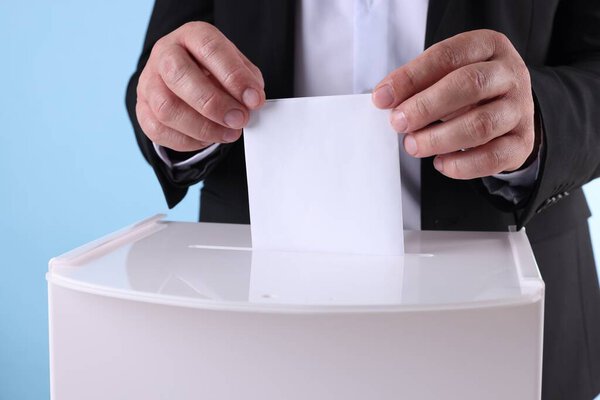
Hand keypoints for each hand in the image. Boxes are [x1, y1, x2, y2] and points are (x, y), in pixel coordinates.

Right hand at [136, 22, 264, 151]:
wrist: (187, 78)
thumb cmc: (214, 70)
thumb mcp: (235, 66)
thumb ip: (246, 80)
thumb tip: (252, 102)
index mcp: (191, 36)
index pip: (209, 48)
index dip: (234, 76)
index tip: (254, 100)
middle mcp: (165, 54)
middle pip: (179, 76)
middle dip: (213, 103)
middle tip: (239, 120)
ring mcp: (149, 82)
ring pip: (166, 108)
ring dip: (203, 128)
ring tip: (229, 134)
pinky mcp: (142, 109)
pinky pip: (158, 130)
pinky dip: (188, 141)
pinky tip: (208, 140)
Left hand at [372, 29, 535, 178]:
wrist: (509, 111)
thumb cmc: (468, 90)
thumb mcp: (444, 75)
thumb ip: (418, 83)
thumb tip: (385, 99)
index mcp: (487, 47)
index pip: (447, 56)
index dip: (411, 77)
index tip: (382, 97)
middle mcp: (510, 74)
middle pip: (469, 85)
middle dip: (426, 106)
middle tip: (399, 123)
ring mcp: (520, 109)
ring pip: (481, 125)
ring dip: (439, 139)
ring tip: (413, 145)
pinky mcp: (523, 142)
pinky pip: (493, 157)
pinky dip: (462, 165)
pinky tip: (440, 163)